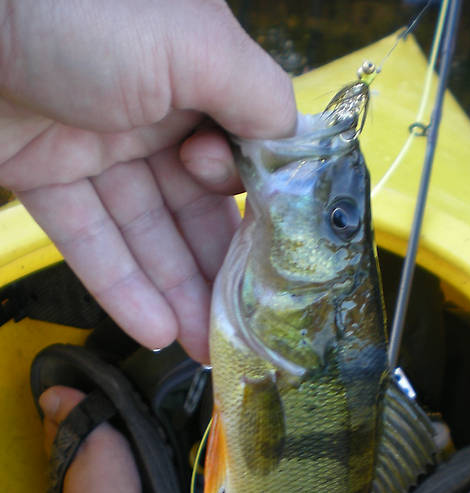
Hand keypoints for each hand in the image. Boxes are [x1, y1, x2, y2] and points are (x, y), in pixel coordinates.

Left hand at [0, 0, 295, 360]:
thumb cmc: (81, 6)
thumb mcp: (194, 44)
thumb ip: (256, 95)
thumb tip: (294, 141)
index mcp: (195, 75)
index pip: (238, 159)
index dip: (248, 209)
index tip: (257, 244)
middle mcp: (151, 113)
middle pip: (193, 208)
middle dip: (217, 272)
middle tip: (239, 329)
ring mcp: (95, 146)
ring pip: (144, 233)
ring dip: (174, 293)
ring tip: (202, 347)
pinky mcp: (43, 174)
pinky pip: (88, 237)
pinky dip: (118, 285)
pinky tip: (152, 328)